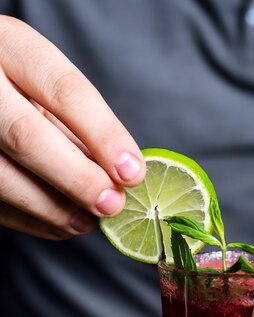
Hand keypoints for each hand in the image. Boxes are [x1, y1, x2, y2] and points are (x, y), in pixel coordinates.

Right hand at [0, 16, 144, 239]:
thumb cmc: (16, 88)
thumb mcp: (46, 88)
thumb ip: (79, 125)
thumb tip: (121, 175)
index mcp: (10, 47)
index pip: (63, 90)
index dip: (103, 136)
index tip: (132, 172)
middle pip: (25, 136)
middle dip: (77, 178)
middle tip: (111, 205)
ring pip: (1, 176)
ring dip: (53, 208)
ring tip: (87, 222)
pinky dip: (29, 220)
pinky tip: (59, 226)